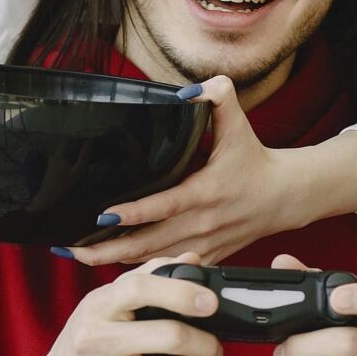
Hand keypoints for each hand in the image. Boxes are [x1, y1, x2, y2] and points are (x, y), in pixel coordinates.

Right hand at [4, 253, 222, 355]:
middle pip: (172, 336)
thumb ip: (149, 278)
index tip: (210, 302)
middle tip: (212, 348)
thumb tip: (192, 259)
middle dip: (206, 343)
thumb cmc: (91, 342)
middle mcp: (94, 339)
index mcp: (97, 306)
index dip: (182, 292)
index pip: (140, 288)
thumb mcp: (107, 305)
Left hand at [66, 76, 303, 267]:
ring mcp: (203, 243)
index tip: (102, 215)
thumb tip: (191, 88)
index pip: (164, 205)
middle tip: (71, 246)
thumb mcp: (239, 123)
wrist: (284, 196)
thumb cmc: (255, 159)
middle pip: (149, 242)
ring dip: (115, 260)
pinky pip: (166, 264)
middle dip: (107, 247)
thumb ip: (217, 97)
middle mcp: (203, 223)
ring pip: (153, 259)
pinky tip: (110, 262)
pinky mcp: (205, 255)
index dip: (133, 213)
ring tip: (79, 255)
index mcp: (207, 191)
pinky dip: (137, 267)